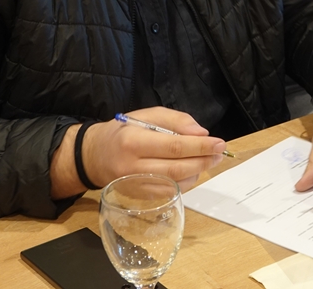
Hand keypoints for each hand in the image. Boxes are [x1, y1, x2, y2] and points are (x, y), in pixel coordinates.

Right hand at [50, 107, 226, 198]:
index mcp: (132, 141)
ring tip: (209, 160)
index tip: (219, 142)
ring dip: (198, 172)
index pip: (173, 147)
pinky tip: (193, 170)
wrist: (93, 156)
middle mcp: (132, 167)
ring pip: (175, 184)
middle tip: (219, 153)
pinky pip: (169, 192)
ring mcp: (135, 186)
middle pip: (176, 168)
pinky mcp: (139, 197)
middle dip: (203, 161)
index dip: (200, 146)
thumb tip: (201, 133)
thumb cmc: (122, 132)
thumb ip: (175, 120)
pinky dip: (186, 182)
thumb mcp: (145, 115)